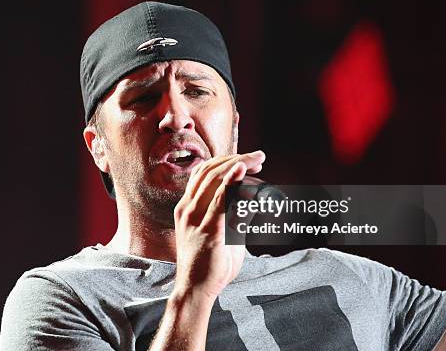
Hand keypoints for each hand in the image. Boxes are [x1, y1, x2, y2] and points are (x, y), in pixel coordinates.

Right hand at [172, 151, 265, 301]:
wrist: (195, 290)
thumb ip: (235, 216)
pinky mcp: (209, 230)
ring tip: (256, 160)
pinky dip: (230, 182)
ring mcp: (195, 218)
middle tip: (258, 156)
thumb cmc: (209, 264)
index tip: (246, 159)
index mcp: (186, 207)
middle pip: (210, 171)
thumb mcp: (222, 234)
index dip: (225, 161)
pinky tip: (241, 170)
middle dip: (236, 158)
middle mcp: (187, 208)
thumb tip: (254, 201)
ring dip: (238, 164)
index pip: (203, 173)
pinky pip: (219, 200)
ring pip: (214, 179)